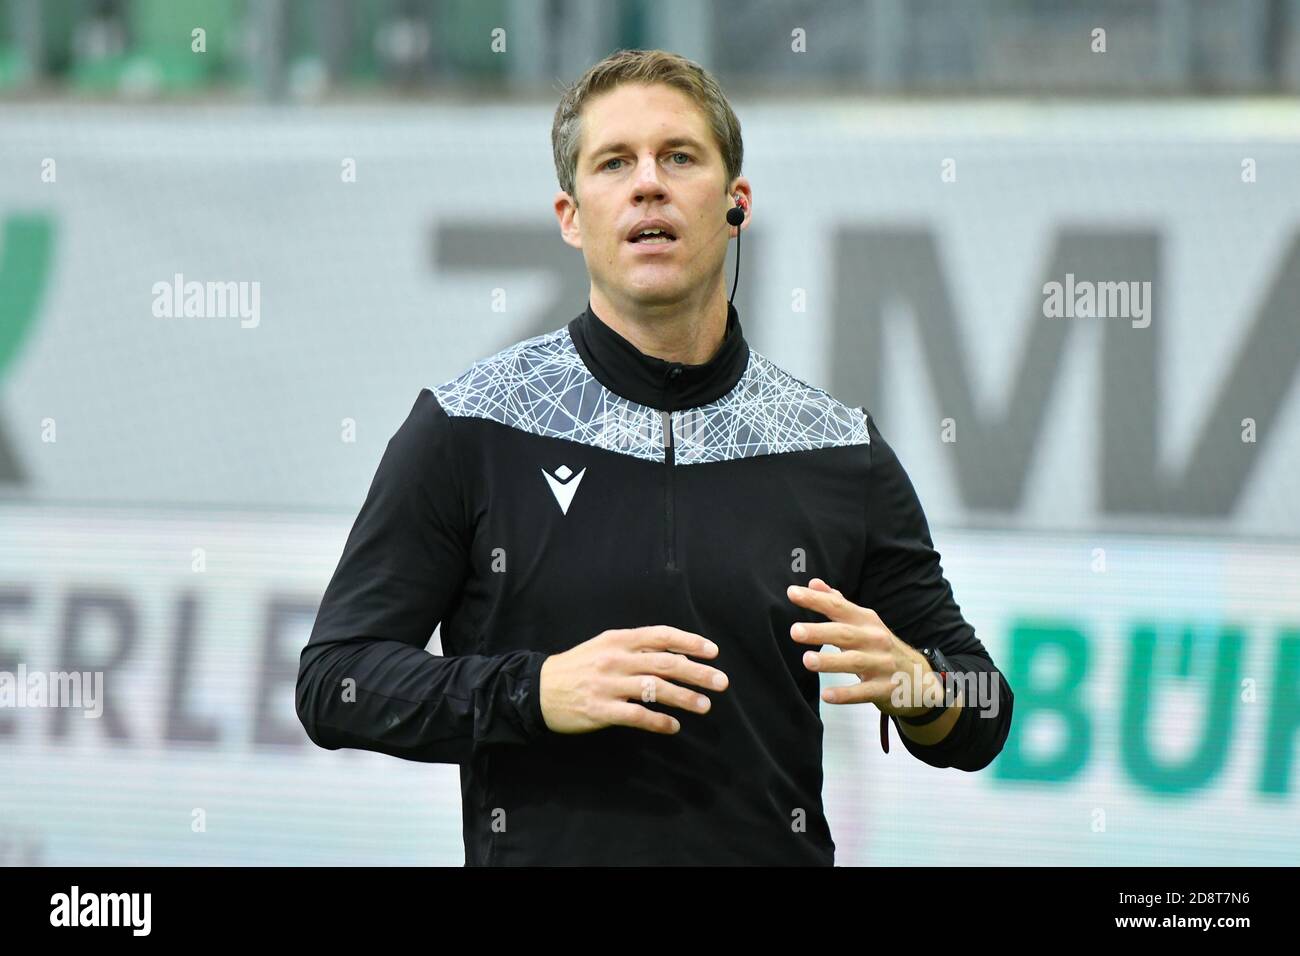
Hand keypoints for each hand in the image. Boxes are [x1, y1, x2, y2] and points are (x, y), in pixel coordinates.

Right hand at [538, 626, 728, 734]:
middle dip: (697, 672)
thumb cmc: (576, 667)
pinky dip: (658, 722)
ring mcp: (607, 685)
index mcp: (618, 639)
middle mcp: (615, 659)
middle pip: (665, 663)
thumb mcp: (603, 646)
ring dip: (684, 698)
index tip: (713, 652)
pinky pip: (637, 716)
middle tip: (721, 682)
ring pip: (655, 689)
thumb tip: (674, 653)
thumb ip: (635, 648)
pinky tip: (673, 726)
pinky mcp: (600, 710)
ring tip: (705, 705)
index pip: (661, 636)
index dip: (689, 642)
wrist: (536, 689)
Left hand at [786, 577, 935, 716]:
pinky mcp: (885, 688)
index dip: (816, 599)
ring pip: (854, 662)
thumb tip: (813, 583)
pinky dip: (846, 694)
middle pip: (845, 634)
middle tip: (795, 631)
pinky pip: (864, 692)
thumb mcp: (864, 622)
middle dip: (819, 632)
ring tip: (807, 660)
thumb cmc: (880, 646)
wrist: (919, 678)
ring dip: (830, 661)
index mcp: (866, 620)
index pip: (838, 606)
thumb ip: (838, 603)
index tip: (792, 593)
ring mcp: (882, 664)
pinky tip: (827, 695)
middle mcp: (875, 639)